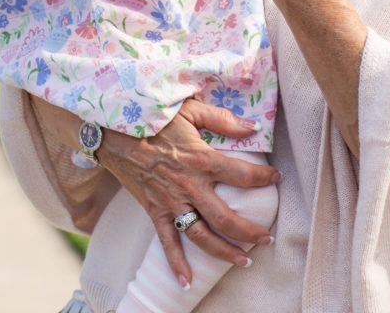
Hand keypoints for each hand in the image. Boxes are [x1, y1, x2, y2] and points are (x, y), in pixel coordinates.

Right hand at [97, 98, 279, 285]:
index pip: (243, 174)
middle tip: (267, 238)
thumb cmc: (154, 116)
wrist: (113, 129)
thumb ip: (223, 119)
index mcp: (202, 159)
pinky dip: (176, 264)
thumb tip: (253, 127)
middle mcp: (189, 186)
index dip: (264, 177)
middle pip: (226, 218)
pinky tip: (187, 281)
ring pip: (201, 236)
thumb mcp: (191, 109)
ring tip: (244, 261)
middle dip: (250, 232)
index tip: (276, 178)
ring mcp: (170, 201)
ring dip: (224, 252)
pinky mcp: (153, 210)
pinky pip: (167, 241)